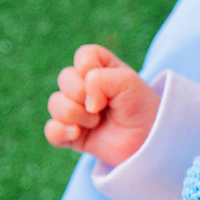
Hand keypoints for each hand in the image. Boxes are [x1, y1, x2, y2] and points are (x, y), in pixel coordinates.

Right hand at [44, 44, 159, 165]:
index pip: (84, 56)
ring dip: (75, 113)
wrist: (149, 143)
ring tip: (96, 122)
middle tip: (103, 106)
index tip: (110, 84)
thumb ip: (100, 79)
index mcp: (102, 69)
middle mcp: (86, 87)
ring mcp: (78, 111)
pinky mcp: (72, 135)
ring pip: (55, 103)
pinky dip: (60, 131)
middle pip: (65, 78)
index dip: (91, 68)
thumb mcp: (128, 83)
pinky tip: (76, 134)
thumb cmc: (142, 109)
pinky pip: (50, 130)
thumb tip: (84, 101)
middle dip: (82, 93)